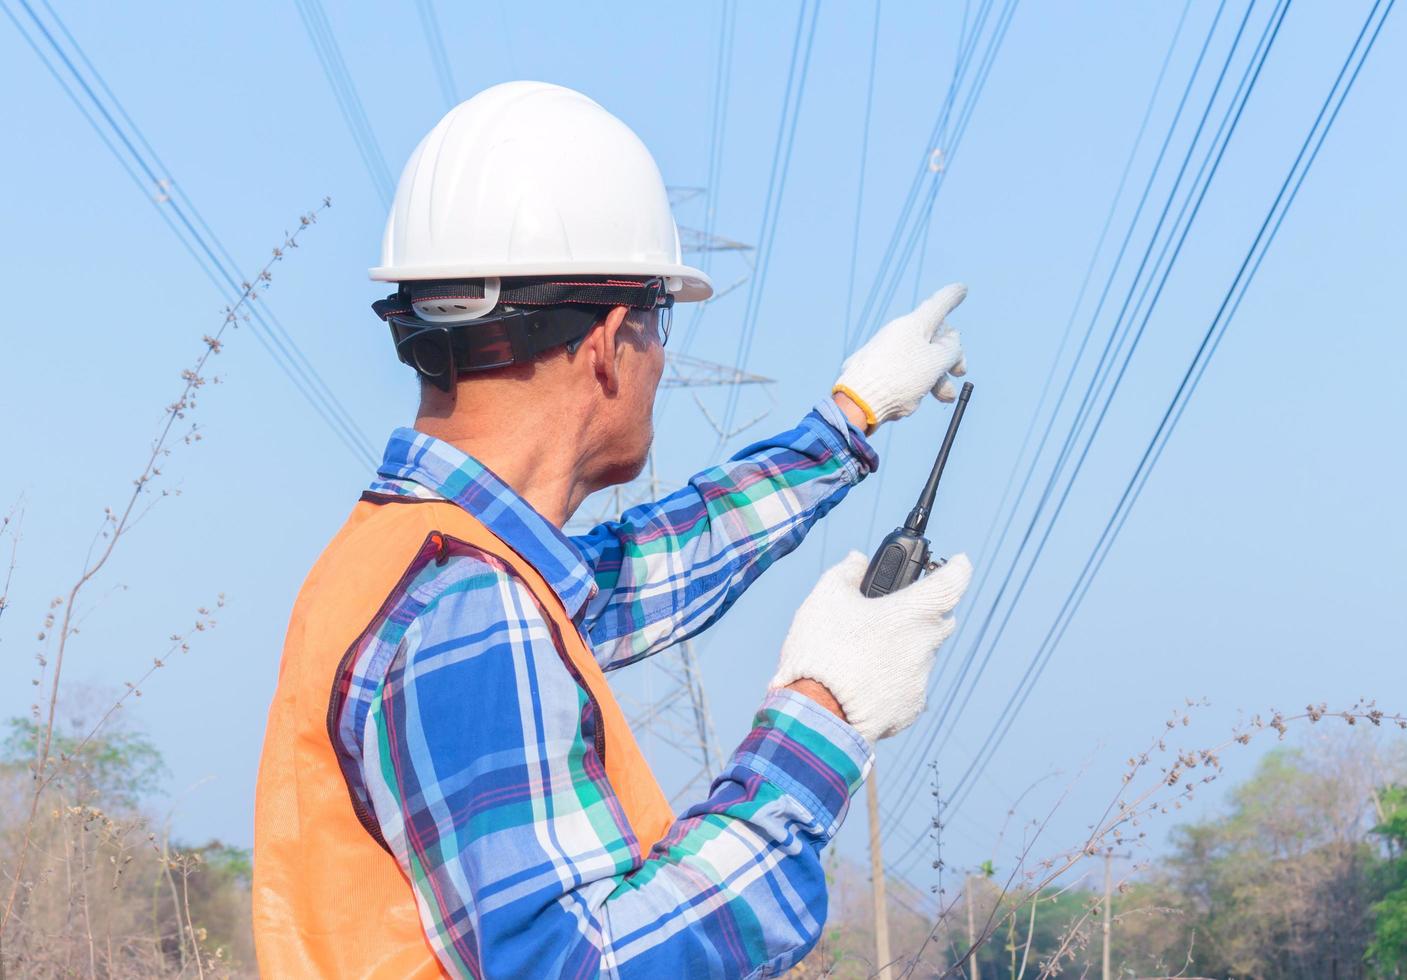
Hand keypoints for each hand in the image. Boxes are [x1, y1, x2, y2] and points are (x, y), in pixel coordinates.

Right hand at [770, 550, 971, 743]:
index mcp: (915, 612)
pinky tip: (861, 680)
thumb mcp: (826, 598)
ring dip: (901, 648)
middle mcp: (927, 645)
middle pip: (938, 620)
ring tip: (861, 652)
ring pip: (919, 654)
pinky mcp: (910, 709)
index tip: (957, 563)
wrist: (818, 715)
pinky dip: (891, 679)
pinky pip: (907, 686)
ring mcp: (921, 680)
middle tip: (891, 610)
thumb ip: (846, 572)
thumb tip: (858, 560)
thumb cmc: (823, 651)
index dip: (958, 568)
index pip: (954, 581)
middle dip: (921, 612)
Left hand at [832, 283, 966, 431]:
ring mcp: (885, 351)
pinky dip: (917, 382)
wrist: (858, 401)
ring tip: (945, 397)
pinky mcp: (876, 369)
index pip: (939, 305)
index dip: (953, 297)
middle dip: (951, 356)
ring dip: (937, 377)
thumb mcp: (936, 362)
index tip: (962, 288)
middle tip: (961, 371)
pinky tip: (913, 399)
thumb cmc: (899, 378)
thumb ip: (951, 349)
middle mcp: (898, 333)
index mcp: (914, 324)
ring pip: (920, 359)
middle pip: (933, 338)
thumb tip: (952, 341)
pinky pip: (903, 371)